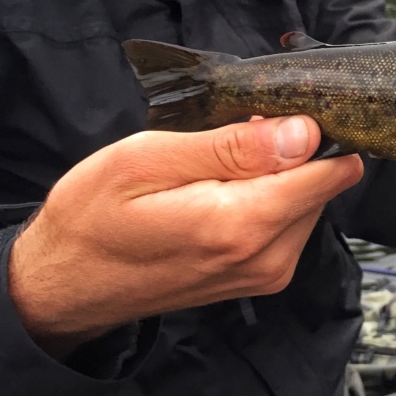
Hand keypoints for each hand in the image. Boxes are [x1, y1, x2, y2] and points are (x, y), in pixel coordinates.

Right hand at [8, 116, 362, 355]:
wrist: (66, 284)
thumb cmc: (93, 216)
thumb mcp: (148, 160)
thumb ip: (233, 148)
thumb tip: (304, 133)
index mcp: (242, 224)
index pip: (329, 171)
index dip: (314, 131)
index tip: (281, 111)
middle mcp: (267, 257)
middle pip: (322, 183)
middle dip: (292, 151)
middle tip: (232, 134)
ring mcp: (268, 273)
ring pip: (309, 201)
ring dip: (279, 174)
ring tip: (217, 164)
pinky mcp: (262, 276)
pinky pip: (290, 222)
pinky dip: (269, 197)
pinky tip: (223, 189)